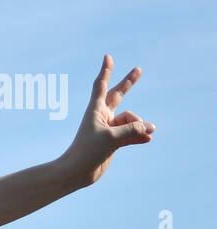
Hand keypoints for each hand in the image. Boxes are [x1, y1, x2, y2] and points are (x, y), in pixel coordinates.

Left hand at [58, 54, 153, 186]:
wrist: (77, 172)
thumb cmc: (87, 151)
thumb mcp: (111, 138)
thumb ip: (133, 130)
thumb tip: (150, 127)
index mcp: (95, 110)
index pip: (101, 85)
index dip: (106, 71)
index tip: (108, 57)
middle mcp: (102, 117)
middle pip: (118, 95)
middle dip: (128, 83)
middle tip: (138, 70)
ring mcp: (108, 129)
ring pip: (131, 121)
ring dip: (140, 126)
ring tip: (148, 133)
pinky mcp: (113, 142)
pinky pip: (132, 134)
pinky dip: (139, 136)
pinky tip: (148, 138)